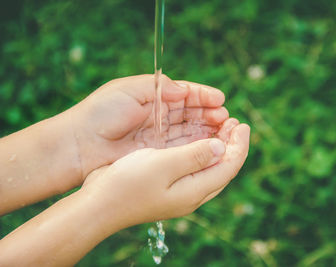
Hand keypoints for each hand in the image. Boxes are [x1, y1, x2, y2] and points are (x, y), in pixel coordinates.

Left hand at [69, 74, 228, 180]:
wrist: (79, 145)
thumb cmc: (100, 113)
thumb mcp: (128, 90)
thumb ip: (159, 88)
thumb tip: (185, 91)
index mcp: (154, 98)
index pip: (186, 96)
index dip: (204, 97)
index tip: (220, 100)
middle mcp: (160, 117)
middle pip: (193, 114)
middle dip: (212, 115)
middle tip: (227, 118)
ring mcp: (160, 137)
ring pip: (191, 132)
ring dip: (210, 130)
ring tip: (226, 130)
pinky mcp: (158, 155)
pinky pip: (183, 149)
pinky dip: (199, 146)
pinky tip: (213, 144)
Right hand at [81, 118, 249, 229]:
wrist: (99, 204)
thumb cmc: (128, 183)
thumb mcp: (163, 165)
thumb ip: (194, 156)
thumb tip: (221, 146)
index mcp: (195, 190)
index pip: (229, 166)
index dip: (239, 145)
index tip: (242, 123)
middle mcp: (192, 195)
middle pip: (223, 168)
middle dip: (232, 145)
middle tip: (233, 121)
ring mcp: (180, 193)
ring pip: (210, 169)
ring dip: (219, 148)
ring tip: (221, 127)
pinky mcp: (169, 188)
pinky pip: (196, 169)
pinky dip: (202, 152)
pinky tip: (198, 141)